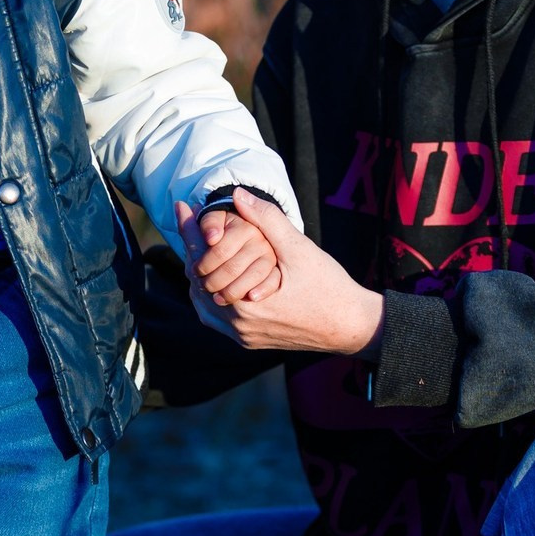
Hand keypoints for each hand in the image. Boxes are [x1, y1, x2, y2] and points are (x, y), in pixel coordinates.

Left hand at [176, 187, 384, 354]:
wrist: (352, 327)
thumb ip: (267, 219)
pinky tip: (213, 274)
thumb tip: (238, 194)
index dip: (190, 230)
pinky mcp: (250, 341)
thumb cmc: (329, 287)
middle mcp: (238, 326)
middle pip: (197, 282)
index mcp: (244, 305)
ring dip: (199, 272)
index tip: (182, 206)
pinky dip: (210, 293)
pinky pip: (216, 316)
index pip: (202, 261)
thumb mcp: (299, 249)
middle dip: (192, 248)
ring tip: (198, 244)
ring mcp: (242, 337)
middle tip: (188, 220)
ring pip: (203, 301)